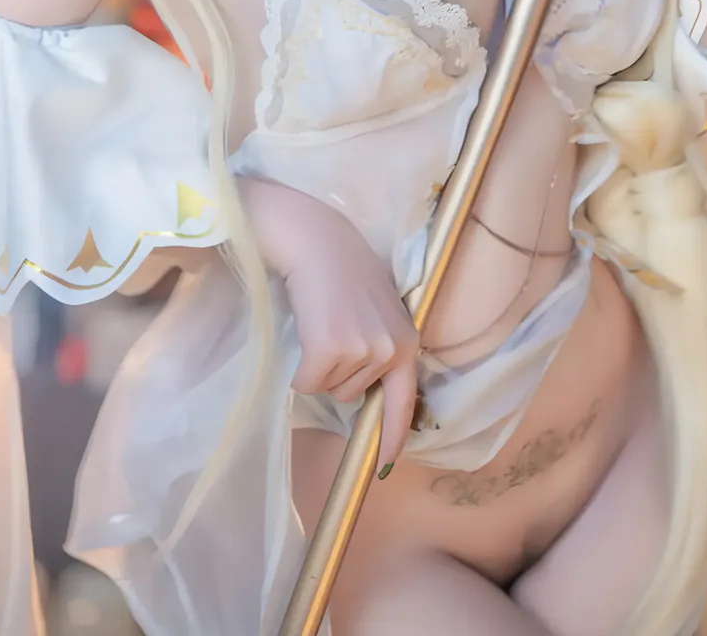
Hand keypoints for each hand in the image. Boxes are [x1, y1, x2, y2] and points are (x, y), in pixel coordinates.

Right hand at [239, 177, 418, 469]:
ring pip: (328, 389)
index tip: (383, 465)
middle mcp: (390, 350)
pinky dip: (299, 367)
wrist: (317, 241)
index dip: (392, 435)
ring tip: (323, 322)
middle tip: (333, 329)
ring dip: (319, 364)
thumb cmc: (343, 272)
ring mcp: (361, 350)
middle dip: (338, 371)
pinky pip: (306, 384)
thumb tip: (369, 396)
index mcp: (407, 342)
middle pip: (352, 396)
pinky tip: (306, 330)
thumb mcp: (378, 312)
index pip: (404, 402)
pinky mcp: (330, 349)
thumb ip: (382, 348)